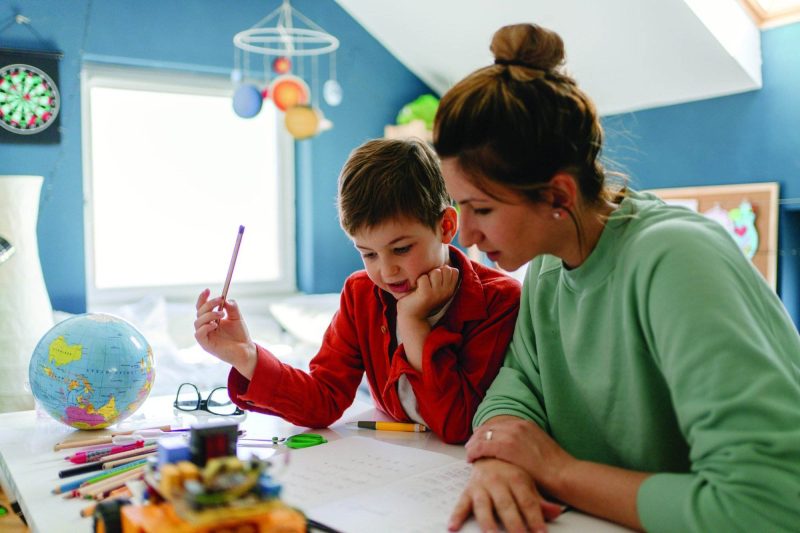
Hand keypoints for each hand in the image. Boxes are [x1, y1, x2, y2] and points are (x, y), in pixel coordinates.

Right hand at [194, 288, 256, 377]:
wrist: (246, 350)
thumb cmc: (240, 334)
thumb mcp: (237, 317)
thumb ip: (232, 307)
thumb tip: (226, 300)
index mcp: (211, 320)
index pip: (202, 307)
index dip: (202, 298)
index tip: (208, 290)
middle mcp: (206, 327)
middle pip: (199, 312)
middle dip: (208, 304)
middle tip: (220, 300)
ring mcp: (205, 336)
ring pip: (197, 322)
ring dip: (209, 314)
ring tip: (222, 314)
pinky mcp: (206, 345)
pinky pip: (199, 334)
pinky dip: (205, 327)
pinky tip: (215, 324)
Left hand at [396, 265, 459, 320]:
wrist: (412, 316)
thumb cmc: (423, 299)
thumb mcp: (437, 289)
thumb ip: (443, 278)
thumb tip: (445, 264)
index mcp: (450, 290)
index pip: (454, 271)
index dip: (444, 270)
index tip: (435, 279)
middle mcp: (446, 292)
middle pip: (446, 269)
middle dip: (436, 271)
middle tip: (428, 281)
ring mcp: (437, 293)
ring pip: (436, 271)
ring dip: (427, 275)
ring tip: (423, 285)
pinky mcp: (426, 294)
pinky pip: (423, 277)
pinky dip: (418, 280)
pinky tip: (417, 288)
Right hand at [448, 458, 562, 532]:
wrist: (489, 447)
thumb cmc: (510, 468)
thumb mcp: (528, 481)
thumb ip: (540, 500)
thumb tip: (556, 512)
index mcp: (516, 477)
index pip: (527, 501)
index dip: (535, 518)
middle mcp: (498, 481)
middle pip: (507, 506)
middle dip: (514, 524)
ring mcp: (482, 485)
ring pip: (484, 506)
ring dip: (487, 522)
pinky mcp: (469, 489)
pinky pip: (461, 503)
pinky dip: (456, 515)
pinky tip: (453, 527)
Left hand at [466, 417, 572, 495]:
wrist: (564, 474)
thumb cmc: (555, 468)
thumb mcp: (539, 446)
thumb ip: (526, 443)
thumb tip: (516, 450)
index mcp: (525, 424)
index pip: (498, 425)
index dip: (486, 433)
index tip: (479, 439)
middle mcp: (517, 425)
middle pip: (488, 428)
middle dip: (477, 437)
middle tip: (470, 446)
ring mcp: (511, 434)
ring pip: (483, 436)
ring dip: (473, 445)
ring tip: (469, 454)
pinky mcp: (506, 447)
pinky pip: (482, 447)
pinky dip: (474, 452)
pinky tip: (471, 459)